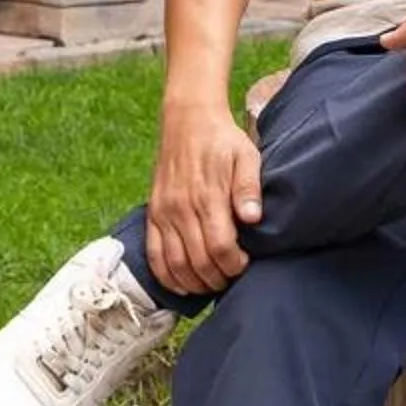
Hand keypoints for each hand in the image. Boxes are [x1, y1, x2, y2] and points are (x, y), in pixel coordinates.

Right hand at [144, 102, 261, 297]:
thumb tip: (253, 218)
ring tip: (212, 284)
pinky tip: (183, 284)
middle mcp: (181, 208)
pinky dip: (166, 276)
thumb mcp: (246, 155)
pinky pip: (153, 254)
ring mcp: (164, 213)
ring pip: (175, 264)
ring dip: (194, 282)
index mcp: (207, 196)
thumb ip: (249, 188)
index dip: (234, 264)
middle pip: (198, 260)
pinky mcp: (153, 214)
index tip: (245, 264)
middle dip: (218, 278)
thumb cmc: (223, 140)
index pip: (220, 246)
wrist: (188, 120)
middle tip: (231, 278)